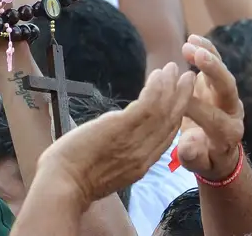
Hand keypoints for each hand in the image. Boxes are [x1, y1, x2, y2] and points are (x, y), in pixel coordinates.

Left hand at [38, 62, 193, 207]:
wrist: (63, 184)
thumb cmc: (74, 178)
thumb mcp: (106, 170)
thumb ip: (118, 154)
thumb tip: (113, 137)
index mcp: (140, 165)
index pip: (166, 138)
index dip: (176, 117)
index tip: (182, 101)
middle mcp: (144, 154)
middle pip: (171, 122)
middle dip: (181, 98)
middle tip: (189, 78)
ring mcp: (135, 141)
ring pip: (162, 110)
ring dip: (170, 87)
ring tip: (173, 68)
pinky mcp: (122, 128)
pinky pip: (147, 105)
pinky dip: (156, 88)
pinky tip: (157, 75)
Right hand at [177, 36, 245, 179]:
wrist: (218, 150)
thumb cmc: (205, 159)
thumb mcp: (199, 164)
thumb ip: (193, 156)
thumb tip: (189, 145)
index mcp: (228, 133)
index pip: (212, 117)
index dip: (193, 108)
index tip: (173, 100)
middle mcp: (233, 111)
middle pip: (227, 88)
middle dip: (214, 71)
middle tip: (197, 56)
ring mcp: (228, 96)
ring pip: (222, 72)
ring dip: (208, 56)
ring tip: (190, 44)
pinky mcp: (221, 84)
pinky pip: (217, 64)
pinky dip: (207, 50)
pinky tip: (193, 38)